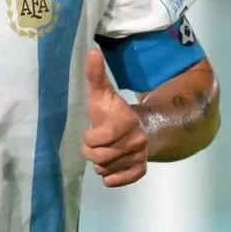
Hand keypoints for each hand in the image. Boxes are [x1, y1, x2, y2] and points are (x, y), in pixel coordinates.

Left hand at [80, 49, 149, 186]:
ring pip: (106, 169)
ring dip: (99, 163)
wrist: (136, 126)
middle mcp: (136, 140)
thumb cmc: (111, 111)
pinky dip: (110, 177)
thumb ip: (95, 74)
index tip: (90, 132)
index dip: (89, 138)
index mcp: (126, 121)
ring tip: (104, 151)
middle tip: (93, 144)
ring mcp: (139, 156)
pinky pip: (119, 181)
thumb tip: (92, 50)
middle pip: (101, 157)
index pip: (101, 138)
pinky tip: (110, 166)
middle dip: (91, 152)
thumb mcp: (101, 93)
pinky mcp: (140, 170)